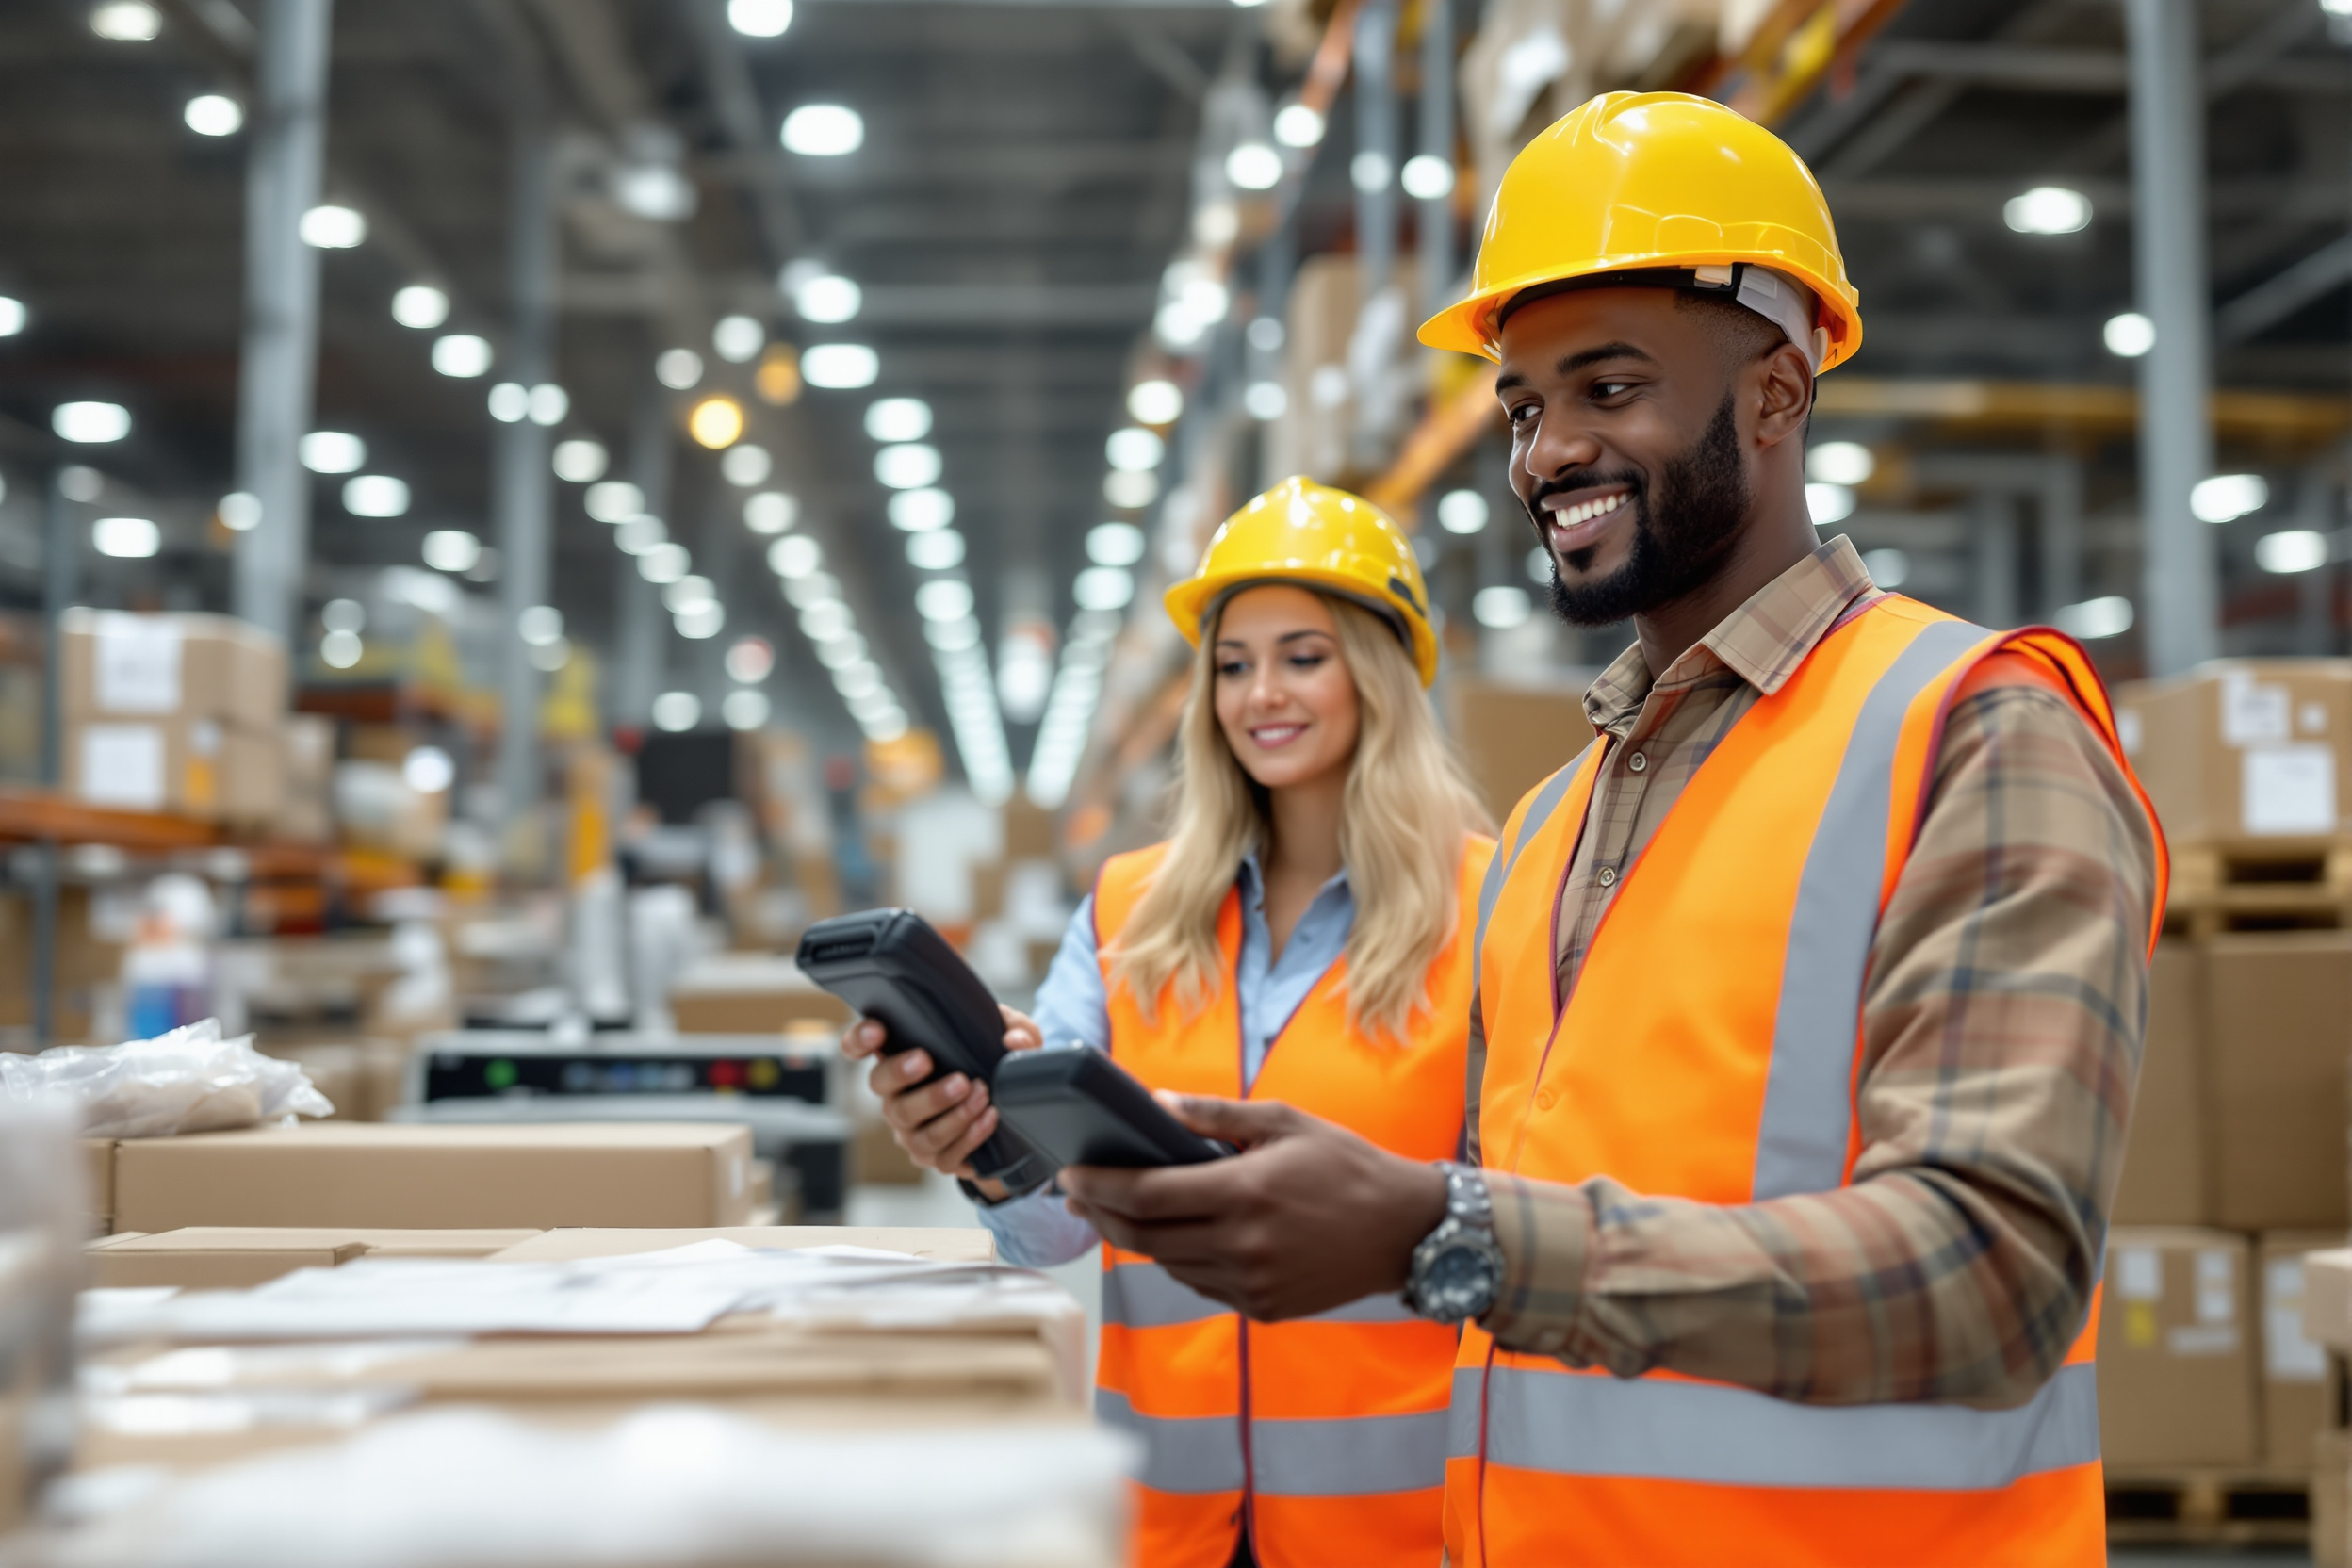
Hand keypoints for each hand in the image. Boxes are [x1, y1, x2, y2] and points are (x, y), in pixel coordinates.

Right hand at [841, 1005, 1043, 1197]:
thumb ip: (1016, 1030)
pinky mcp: (933, 1157)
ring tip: (978, 1092)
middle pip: (880, 1083)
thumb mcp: (1012, 1041)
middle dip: (900, 1071)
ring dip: (946, 1109)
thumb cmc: (997, 1069)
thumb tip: (1012, 1040)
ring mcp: (911, 1129)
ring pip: (912, 1124)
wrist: (1013, 1121)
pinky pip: (942, 1154)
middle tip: (927, 1061)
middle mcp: (897, 1094)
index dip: (859, 1038)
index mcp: (904, 1056)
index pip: (860, 1046)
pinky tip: (988, 1119)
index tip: (878, 1030)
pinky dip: (968, 1136)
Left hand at [1060, 1094, 1448, 1320]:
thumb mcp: (1285, 1122)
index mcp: (1244, 1193)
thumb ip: (1216, 1116)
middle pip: (1144, 1236)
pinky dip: (1176, 1260)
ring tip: (1115, 1211)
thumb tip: (1155, 1103)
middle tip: (1076, 1195)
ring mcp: (1252, 1284)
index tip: (1070, 1173)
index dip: (1098, 1185)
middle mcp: (1243, 1246)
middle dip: (1100, 1214)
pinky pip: (1199, 1285)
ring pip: (1167, 1265)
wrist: (1406, 1231)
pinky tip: (1170, 1237)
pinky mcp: (1263, 1309)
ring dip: (1135, 1239)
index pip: (1146, 1195)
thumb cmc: (1346, 1166)